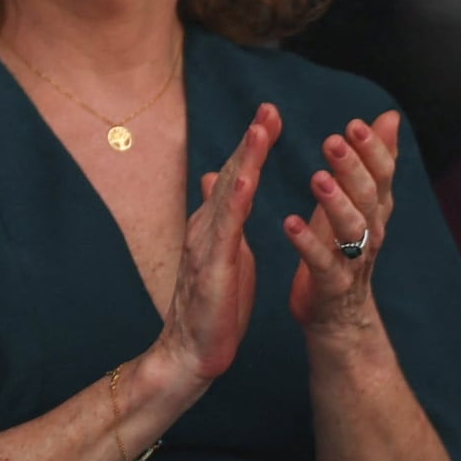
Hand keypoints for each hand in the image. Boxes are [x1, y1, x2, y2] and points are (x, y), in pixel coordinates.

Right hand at [147, 104, 278, 397]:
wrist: (190, 352)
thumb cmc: (213, 305)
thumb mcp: (224, 252)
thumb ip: (225, 215)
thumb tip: (222, 177)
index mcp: (216, 224)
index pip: (238, 176)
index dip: (254, 145)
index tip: (271, 114)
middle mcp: (207, 226)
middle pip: (232, 174)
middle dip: (252, 140)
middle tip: (269, 107)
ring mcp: (206, 244)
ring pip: (229, 193)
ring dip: (245, 159)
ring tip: (261, 129)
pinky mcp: (211, 267)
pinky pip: (225, 229)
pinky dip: (234, 200)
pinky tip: (245, 179)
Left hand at [286, 110, 405, 344]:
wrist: (339, 316)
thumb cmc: (343, 247)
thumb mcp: (359, 200)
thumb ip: (373, 160)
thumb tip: (391, 117)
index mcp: (375, 209)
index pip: (383, 175)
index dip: (373, 151)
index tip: (354, 124)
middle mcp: (371, 232)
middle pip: (369, 197)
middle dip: (353, 168)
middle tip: (332, 140)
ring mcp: (354, 261)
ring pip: (352, 230)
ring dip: (335, 202)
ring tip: (317, 177)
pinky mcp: (332, 285)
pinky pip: (322, 263)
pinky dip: (307, 243)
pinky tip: (289, 223)